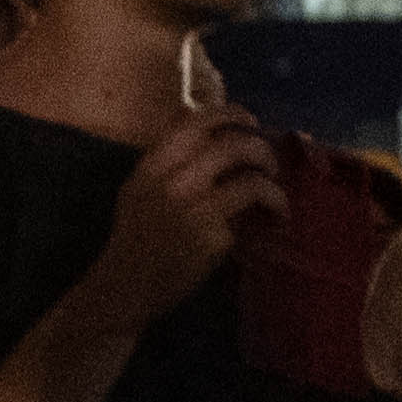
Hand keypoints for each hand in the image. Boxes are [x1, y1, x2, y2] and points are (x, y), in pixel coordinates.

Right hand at [91, 107, 286, 311]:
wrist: (125, 287)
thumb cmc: (134, 237)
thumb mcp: (138, 188)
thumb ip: (165, 159)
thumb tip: (201, 126)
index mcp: (153, 165)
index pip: (196, 122)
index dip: (230, 114)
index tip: (249, 121)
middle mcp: (173, 181)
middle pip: (233, 146)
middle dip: (261, 150)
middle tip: (270, 163)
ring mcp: (194, 210)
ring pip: (252, 181)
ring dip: (273, 186)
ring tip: (276, 197)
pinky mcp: (212, 238)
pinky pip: (249, 217)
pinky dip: (269, 214)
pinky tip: (273, 222)